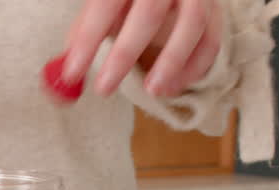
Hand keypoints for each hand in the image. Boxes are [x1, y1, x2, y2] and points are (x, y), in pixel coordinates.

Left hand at [60, 0, 222, 97]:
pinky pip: (212, 40)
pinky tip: (172, 87)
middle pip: (149, 12)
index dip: (88, 40)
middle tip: (104, 89)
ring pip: (193, 22)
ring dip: (172, 61)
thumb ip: (84, 37)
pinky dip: (195, 68)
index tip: (72, 74)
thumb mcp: (104, 8)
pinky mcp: (216, 11)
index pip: (105, 5)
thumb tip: (62, 80)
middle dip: (124, 54)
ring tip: (151, 91)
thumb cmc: (128, 2)